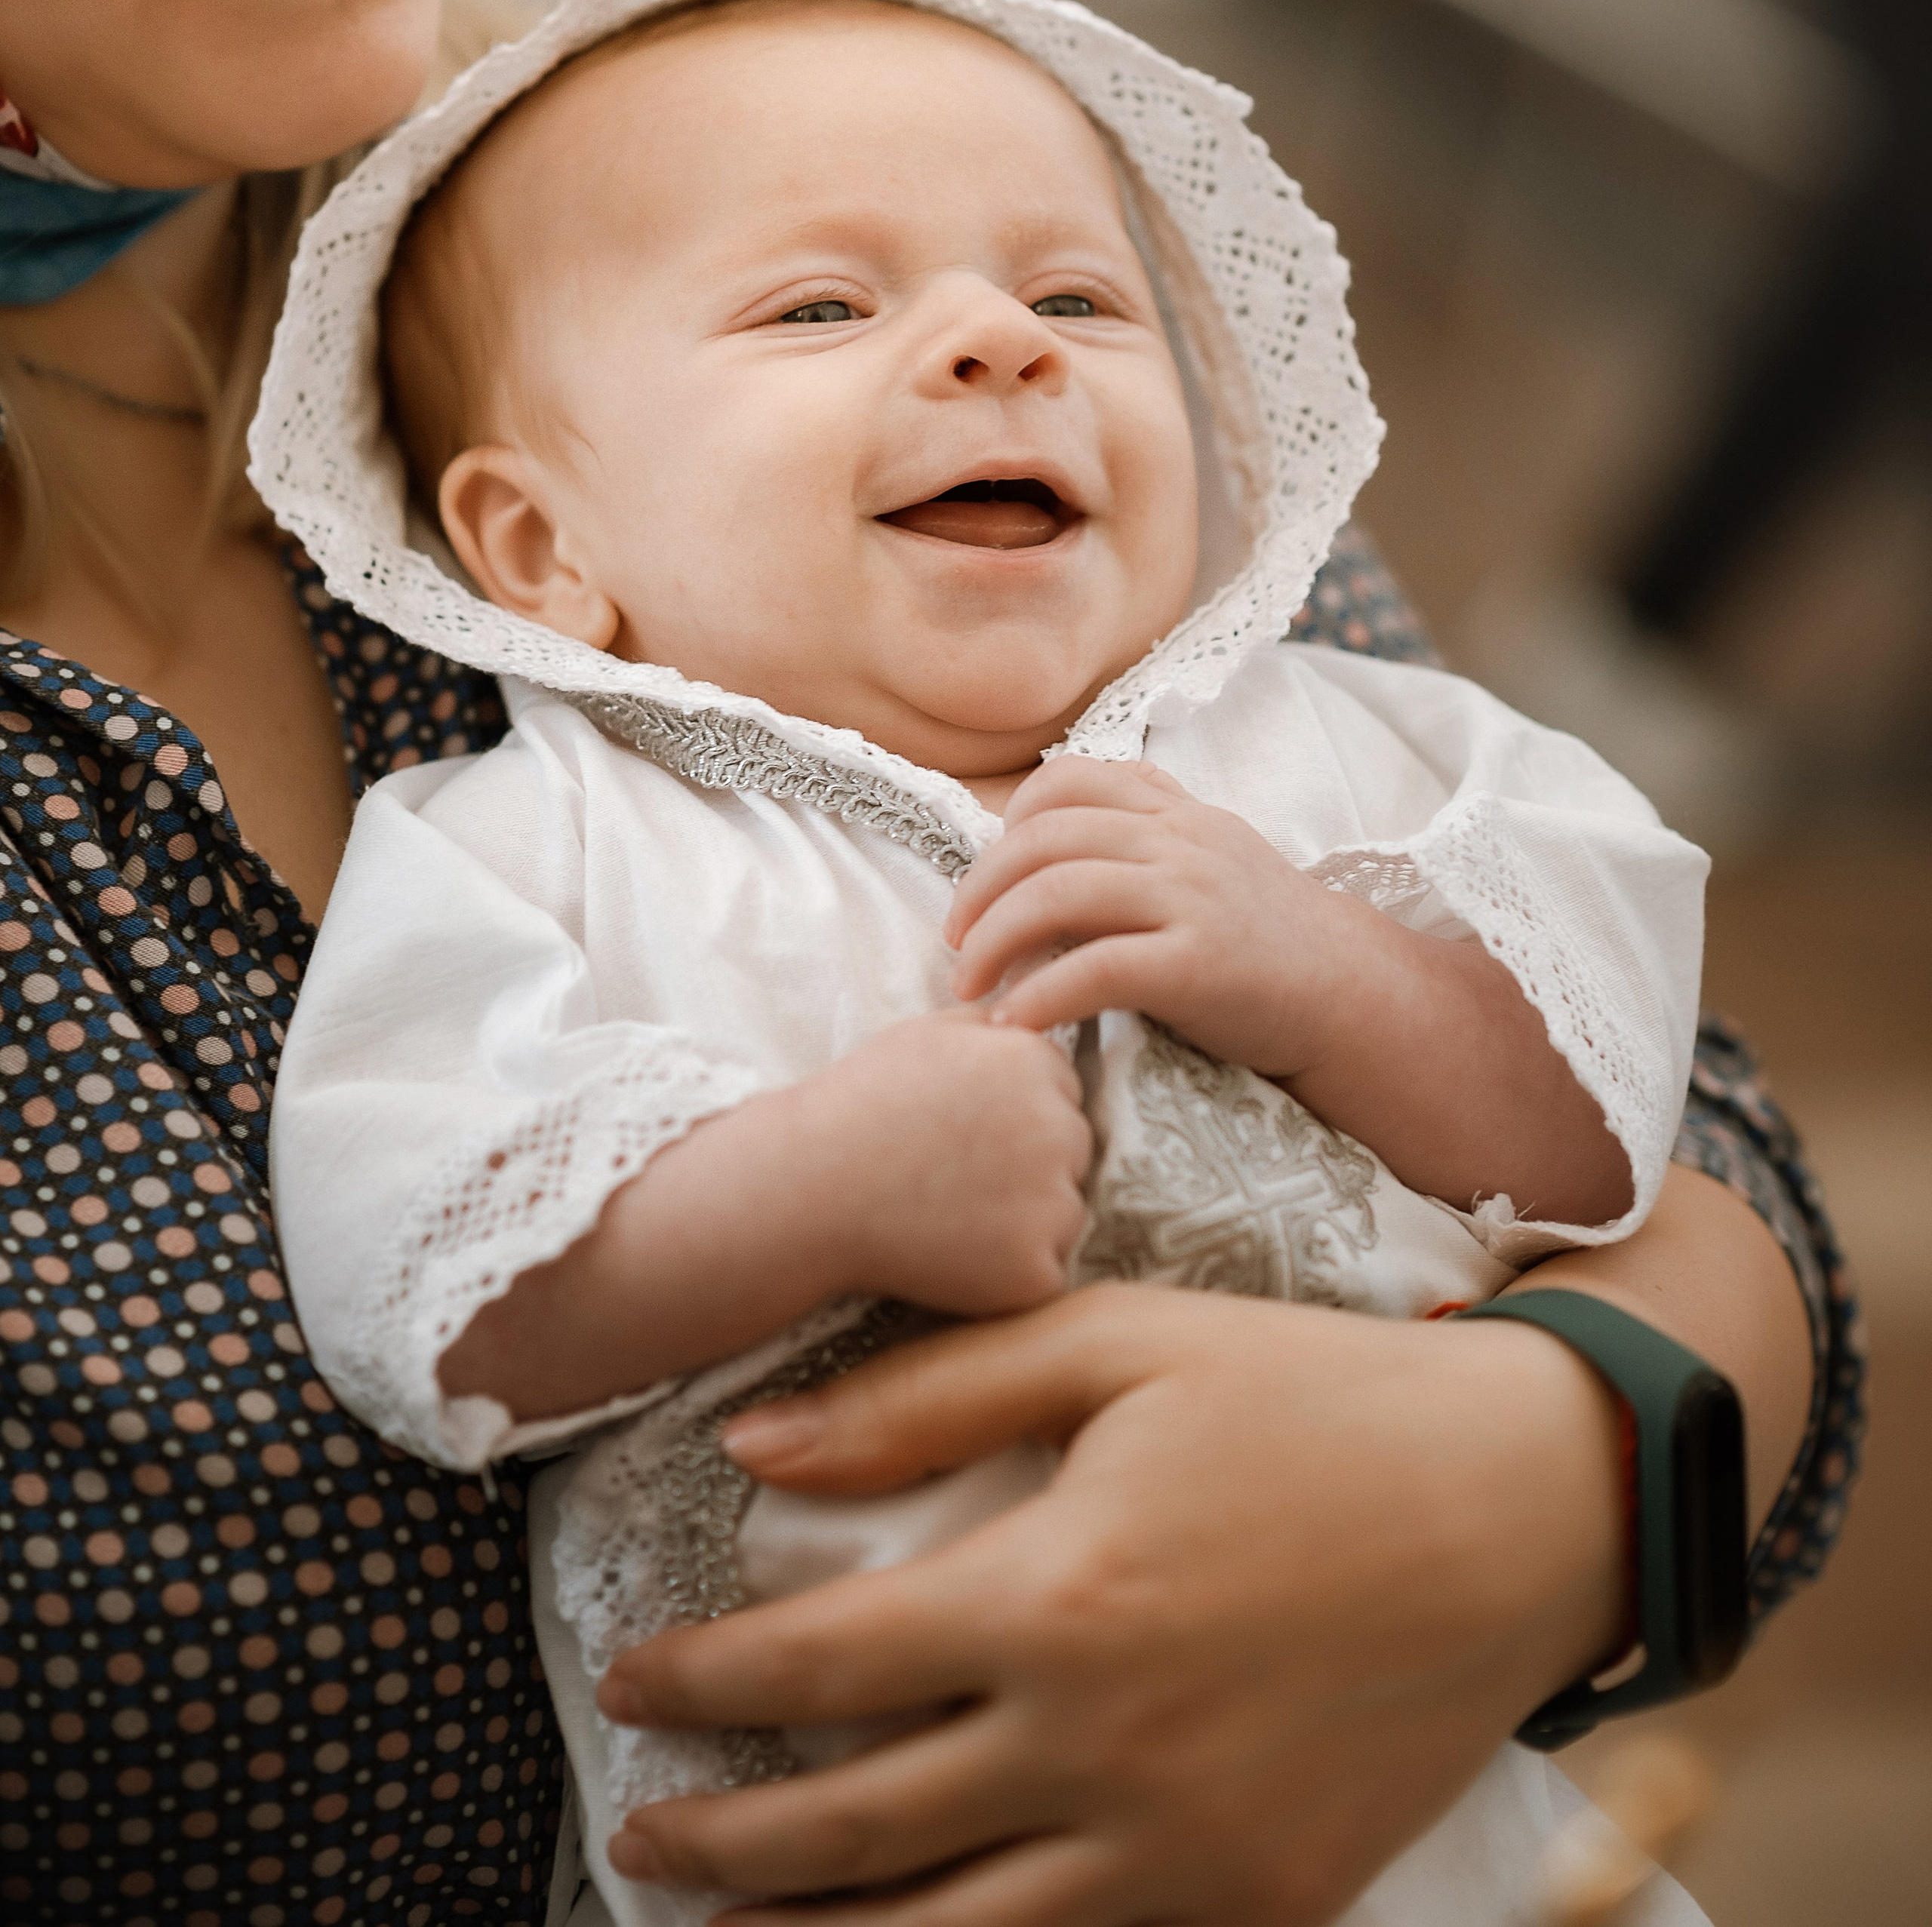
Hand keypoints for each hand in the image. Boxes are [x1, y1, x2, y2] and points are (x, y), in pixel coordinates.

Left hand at [596, 1283, 1627, 1924]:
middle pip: (855, 1830)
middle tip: (636, 1840)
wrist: (1529, 1508)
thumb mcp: (1122, 1342)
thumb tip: (754, 1441)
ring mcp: (1183, 1850)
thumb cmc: (1317, 1400)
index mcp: (1057, 1596)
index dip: (700, 1684)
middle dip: (720, 1844)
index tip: (626, 1688)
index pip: (817, 1664)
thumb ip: (928, 1393)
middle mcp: (1102, 1747)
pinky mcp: (1257, 1903)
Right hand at [801, 1010, 1091, 1315]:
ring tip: (948, 1214)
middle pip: (1072, 1151)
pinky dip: (1006, 1271)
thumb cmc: (860, 1104)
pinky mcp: (1035, 1269)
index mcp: (1038, 1066)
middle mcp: (1060, 1129)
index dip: (1015, 1115)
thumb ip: (991, 1023)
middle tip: (955, 1175)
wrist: (811, 1185)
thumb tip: (1031, 1014)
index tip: (966, 1130)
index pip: (1063, 1092)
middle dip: (1030, 1163)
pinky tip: (952, 1254)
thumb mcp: (926, 1034)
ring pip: (1062, 1214)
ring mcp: (1052, 1204)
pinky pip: (1040, 1271)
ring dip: (1024, 1219)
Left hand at [947, 758, 1338, 1076]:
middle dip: (979, 891)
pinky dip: (1039, 996)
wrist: (1349, 995)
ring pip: (1058, 894)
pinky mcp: (1198, 965)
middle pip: (1044, 839)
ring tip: (967, 988)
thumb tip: (1046, 815)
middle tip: (954, 943)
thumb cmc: (1264, 935)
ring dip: (993, 942)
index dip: (1007, 825)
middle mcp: (1181, 841)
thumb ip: (1144, 824)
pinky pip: (1095, 969)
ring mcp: (1192, 898)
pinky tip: (1014, 1022)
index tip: (987, 880)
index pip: (1067, 781)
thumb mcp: (1209, 852)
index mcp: (1176, 812)